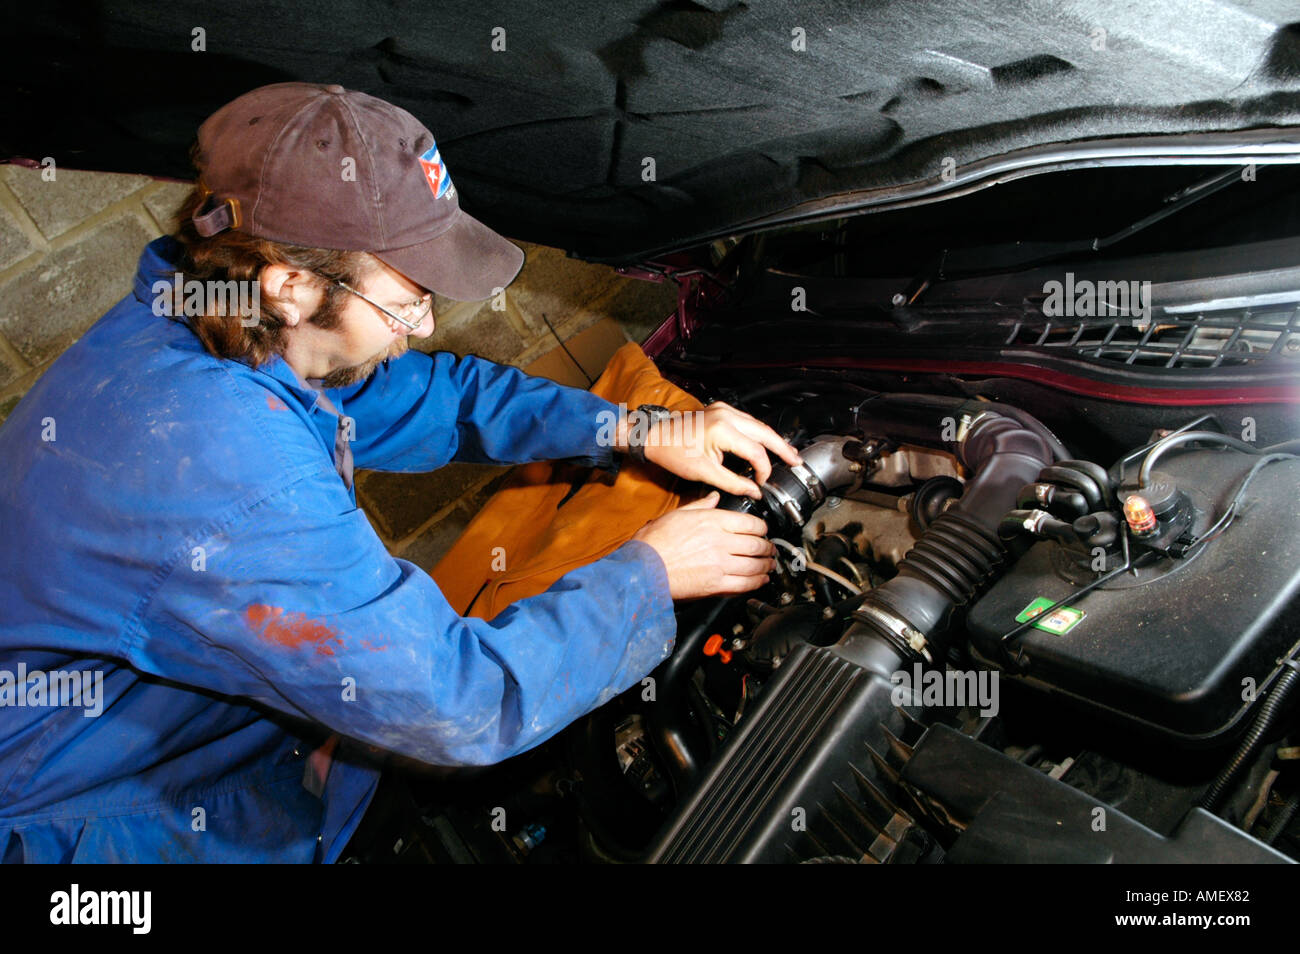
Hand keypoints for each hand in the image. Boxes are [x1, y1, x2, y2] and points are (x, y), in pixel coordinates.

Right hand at [632, 492, 775, 598]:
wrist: (643, 569)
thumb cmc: (654, 542)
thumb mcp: (677, 514)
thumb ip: (700, 505)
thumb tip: (714, 498)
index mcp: (712, 522)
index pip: (750, 523)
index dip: (761, 528)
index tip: (763, 531)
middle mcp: (719, 542)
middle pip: (756, 544)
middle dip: (767, 547)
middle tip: (770, 549)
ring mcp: (719, 564)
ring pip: (754, 565)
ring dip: (766, 566)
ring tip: (769, 565)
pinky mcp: (716, 585)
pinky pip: (744, 584)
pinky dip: (757, 583)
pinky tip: (760, 581)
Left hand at [638, 401, 801, 498]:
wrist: (654, 436)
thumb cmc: (673, 452)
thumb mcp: (704, 473)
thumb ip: (733, 483)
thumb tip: (754, 491)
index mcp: (723, 430)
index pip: (756, 452)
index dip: (763, 470)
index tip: (762, 483)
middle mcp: (727, 415)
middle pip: (765, 432)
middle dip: (783, 448)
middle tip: (797, 461)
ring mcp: (724, 409)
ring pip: (758, 424)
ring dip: (772, 440)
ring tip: (787, 453)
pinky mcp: (721, 409)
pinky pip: (747, 421)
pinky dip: (759, 433)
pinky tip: (766, 442)